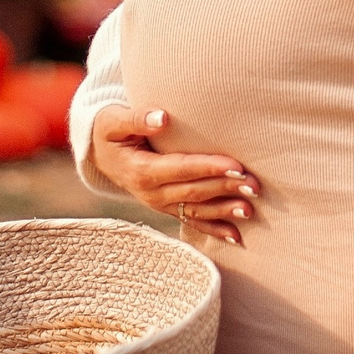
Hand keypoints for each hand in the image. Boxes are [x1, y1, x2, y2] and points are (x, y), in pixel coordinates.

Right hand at [87, 104, 260, 247]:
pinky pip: (191, 222)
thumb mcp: (115, 121)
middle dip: (225, 188)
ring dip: (224, 211)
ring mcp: (159, 204)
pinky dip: (214, 230)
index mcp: (141, 170)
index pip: (182, 169)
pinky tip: (236, 236)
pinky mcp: (166, 208)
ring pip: (196, 211)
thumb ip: (137, 118)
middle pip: (194, 192)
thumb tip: (162, 117)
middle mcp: (151, 193)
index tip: (236, 165)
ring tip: (250, 210)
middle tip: (254, 185)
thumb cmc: (110, 131)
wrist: (99, 154)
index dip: (209, 168)